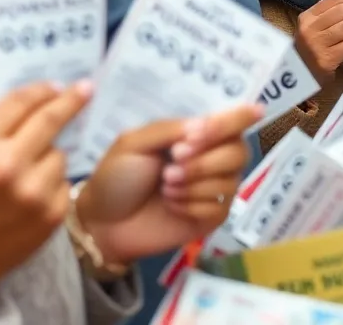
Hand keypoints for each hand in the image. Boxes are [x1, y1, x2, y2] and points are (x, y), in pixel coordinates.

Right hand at [0, 81, 92, 298]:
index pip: (20, 102)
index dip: (41, 89)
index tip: (56, 84)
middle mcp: (6, 166)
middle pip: (51, 119)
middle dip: (72, 100)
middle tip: (86, 88)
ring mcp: (32, 192)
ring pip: (60, 152)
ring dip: (51, 151)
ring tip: (30, 165)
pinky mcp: (51, 214)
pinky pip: (63, 181)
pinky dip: (53, 180)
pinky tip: (34, 188)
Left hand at [76, 104, 261, 265]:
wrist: (103, 223)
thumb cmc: (117, 176)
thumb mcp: (134, 143)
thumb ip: (169, 130)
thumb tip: (205, 124)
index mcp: (197, 134)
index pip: (236, 119)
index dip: (233, 120)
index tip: (202, 134)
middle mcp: (214, 158)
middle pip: (239, 151)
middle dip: (204, 160)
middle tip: (172, 164)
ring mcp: (217, 188)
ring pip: (230, 180)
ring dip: (193, 184)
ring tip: (164, 187)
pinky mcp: (213, 217)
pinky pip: (218, 207)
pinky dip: (190, 205)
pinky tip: (171, 206)